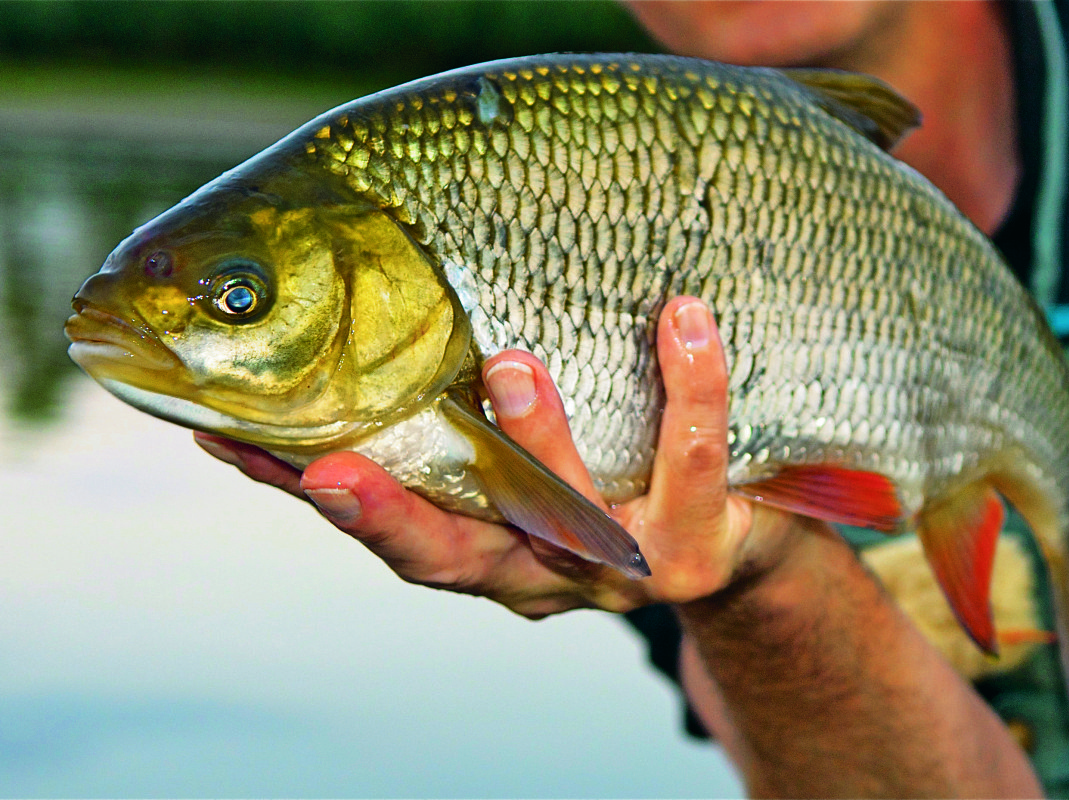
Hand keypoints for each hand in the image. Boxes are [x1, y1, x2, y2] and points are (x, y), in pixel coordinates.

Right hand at [194, 297, 805, 617]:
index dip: (304, 497)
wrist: (734, 544)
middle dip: (386, 519)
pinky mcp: (699, 548)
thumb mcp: (531, 456)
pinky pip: (694, 460)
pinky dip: (689, 386)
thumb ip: (460, 413)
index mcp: (484, 548)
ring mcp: (620, 570)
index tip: (232, 445)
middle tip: (334, 469)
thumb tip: (364, 309)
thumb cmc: (612, 473)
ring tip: (511, 362)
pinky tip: (683, 317)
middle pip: (451, 559)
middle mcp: (539, 573)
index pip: (377, 525)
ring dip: (534, 443)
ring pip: (569, 519)